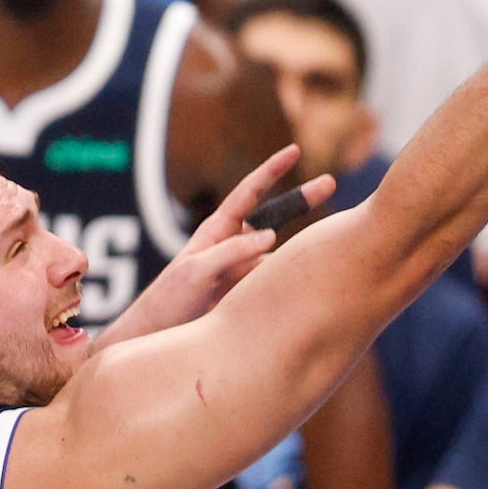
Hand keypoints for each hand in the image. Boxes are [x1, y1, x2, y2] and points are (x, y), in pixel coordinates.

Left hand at [101, 146, 332, 346]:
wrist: (155, 338)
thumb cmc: (168, 300)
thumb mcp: (196, 271)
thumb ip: (231, 252)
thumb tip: (271, 236)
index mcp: (216, 232)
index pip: (249, 194)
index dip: (271, 171)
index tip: (294, 150)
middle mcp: (233, 247)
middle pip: (274, 217)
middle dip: (301, 200)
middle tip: (330, 182)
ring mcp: (242, 271)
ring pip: (281, 255)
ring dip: (302, 250)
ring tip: (332, 246)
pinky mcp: (247, 295)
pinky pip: (275, 282)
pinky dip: (292, 281)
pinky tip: (310, 288)